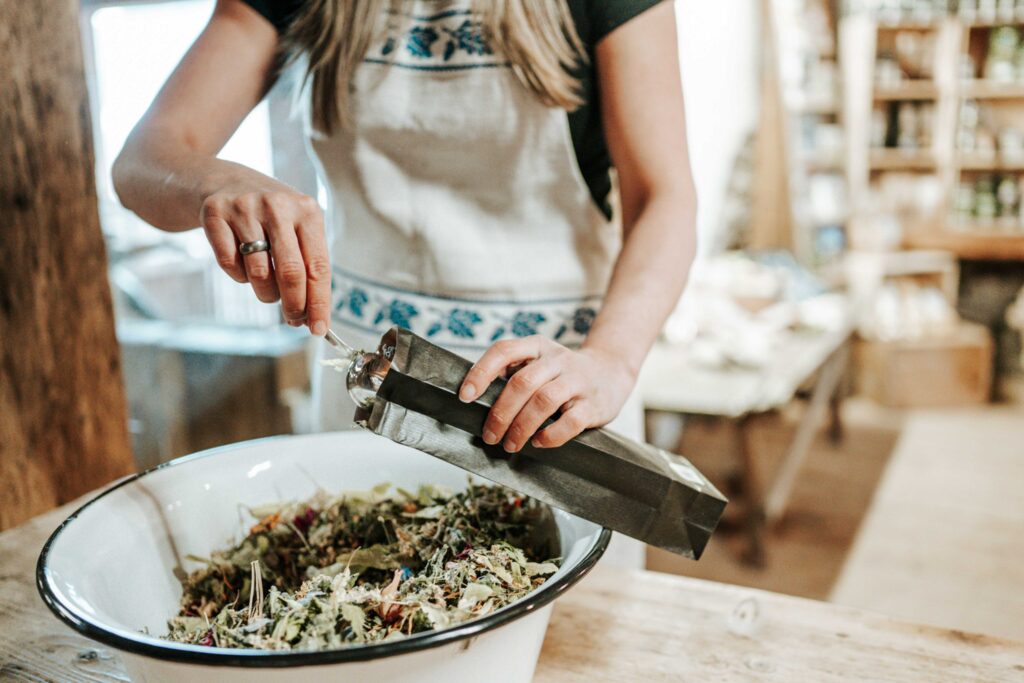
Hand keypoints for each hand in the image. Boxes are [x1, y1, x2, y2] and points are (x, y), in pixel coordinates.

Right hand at [200, 182, 329, 334]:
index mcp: (307, 211)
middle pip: (291, 273)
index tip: (319, 328)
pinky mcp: (214, 213)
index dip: (319, 302)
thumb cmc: (270, 215)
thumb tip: (313, 315)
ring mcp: (244, 208)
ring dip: (265, 292)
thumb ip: (307, 266)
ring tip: (267, 286)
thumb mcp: (297, 228)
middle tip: (293, 321)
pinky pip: (229, 265)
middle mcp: (278, 206)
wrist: (223, 180)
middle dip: (294, 305)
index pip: (318, 266)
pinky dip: (238, 275)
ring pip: (259, 273)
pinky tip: (242, 264)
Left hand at [459, 336, 635, 451]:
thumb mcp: (538, 362)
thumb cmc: (562, 374)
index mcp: (537, 346)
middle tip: (489, 435)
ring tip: (510, 444)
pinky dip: (551, 435)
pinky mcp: (593, 404)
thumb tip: (476, 404)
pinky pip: (570, 421)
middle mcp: (556, 359)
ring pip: (544, 401)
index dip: (481, 373)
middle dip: (500, 413)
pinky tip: (539, 442)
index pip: (503, 351)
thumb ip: (512, 375)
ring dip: (521, 427)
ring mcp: (577, 380)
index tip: (465, 396)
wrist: (611, 371)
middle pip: (522, 383)